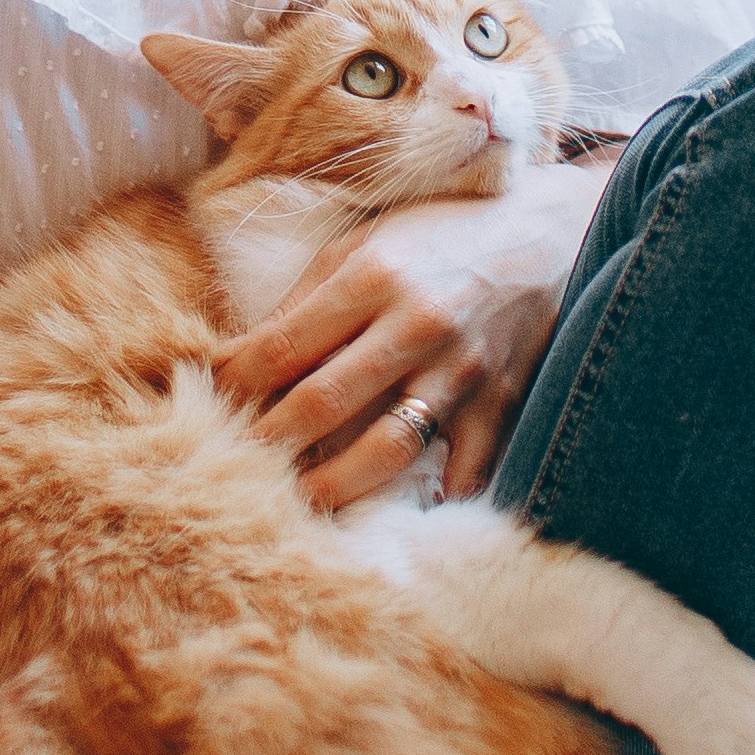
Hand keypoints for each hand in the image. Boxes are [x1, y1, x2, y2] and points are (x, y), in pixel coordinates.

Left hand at [213, 163, 606, 514]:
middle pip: (324, 402)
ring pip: (388, 447)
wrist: (548, 235)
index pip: (282, 345)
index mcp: (371, 276)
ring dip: (336, 485)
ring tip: (301, 504)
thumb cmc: (440, 236)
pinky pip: (465, 469)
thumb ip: (304, 300)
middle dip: (270, 443)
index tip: (206, 408)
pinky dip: (435, 499)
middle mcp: (415, 323)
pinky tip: (401, 518)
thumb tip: (238, 356)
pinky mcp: (501, 403)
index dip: (234, 384)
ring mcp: (462, 369)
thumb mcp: (364, 243)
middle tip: (236, 471)